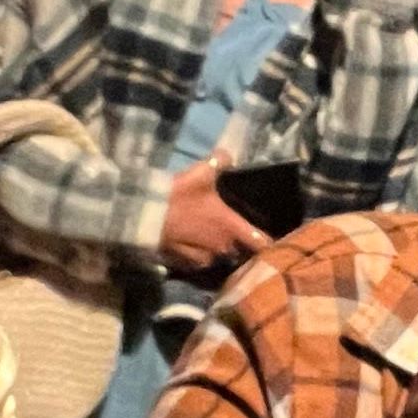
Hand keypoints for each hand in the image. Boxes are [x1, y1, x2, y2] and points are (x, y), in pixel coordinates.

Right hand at [159, 161, 271, 276]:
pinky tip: (189, 245)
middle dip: (233, 243)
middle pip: (236, 250)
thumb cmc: (180, 194)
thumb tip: (228, 155)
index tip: (270, 243)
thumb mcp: (202, 172)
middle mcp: (221, 246)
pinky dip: (195, 255)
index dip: (267, 243)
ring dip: (214, 250)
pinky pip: (196, 262)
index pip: (259, 242)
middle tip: (227, 231)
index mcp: (230, 226)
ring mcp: (201, 257)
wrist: (147, 215)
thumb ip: (219, 162)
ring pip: (215, 256)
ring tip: (206, 238)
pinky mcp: (183, 263)